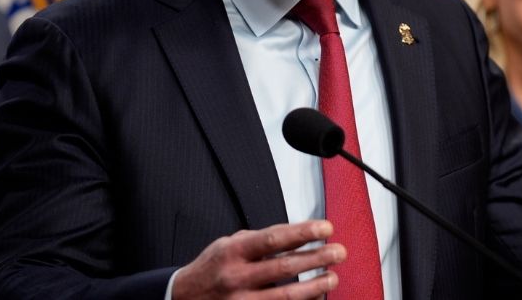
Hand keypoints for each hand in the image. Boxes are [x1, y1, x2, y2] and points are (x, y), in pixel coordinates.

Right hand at [172, 220, 345, 298]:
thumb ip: (259, 240)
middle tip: (339, 252)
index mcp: (234, 252)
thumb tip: (296, 234)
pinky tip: (315, 297)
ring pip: (286, 295)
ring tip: (332, 278)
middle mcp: (237, 277)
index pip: (275, 239)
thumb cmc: (211, 269)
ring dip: (315, 286)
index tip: (326, 229)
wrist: (183, 298)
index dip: (304, 233)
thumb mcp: (228, 245)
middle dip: (317, 258)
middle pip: (285, 267)